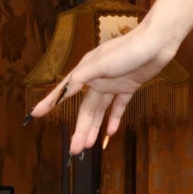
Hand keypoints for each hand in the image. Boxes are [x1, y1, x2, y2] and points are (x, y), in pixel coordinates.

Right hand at [25, 17, 182, 153]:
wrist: (157, 43)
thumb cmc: (128, 50)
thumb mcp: (101, 63)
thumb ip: (83, 76)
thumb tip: (66, 88)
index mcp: (86, 71)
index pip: (65, 91)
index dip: (50, 102)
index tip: (35, 114)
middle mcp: (97, 79)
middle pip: (86, 109)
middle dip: (79, 129)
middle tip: (73, 150)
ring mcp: (113, 83)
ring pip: (100, 111)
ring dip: (94, 128)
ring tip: (87, 146)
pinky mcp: (129, 86)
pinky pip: (119, 106)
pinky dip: (114, 118)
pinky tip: (110, 132)